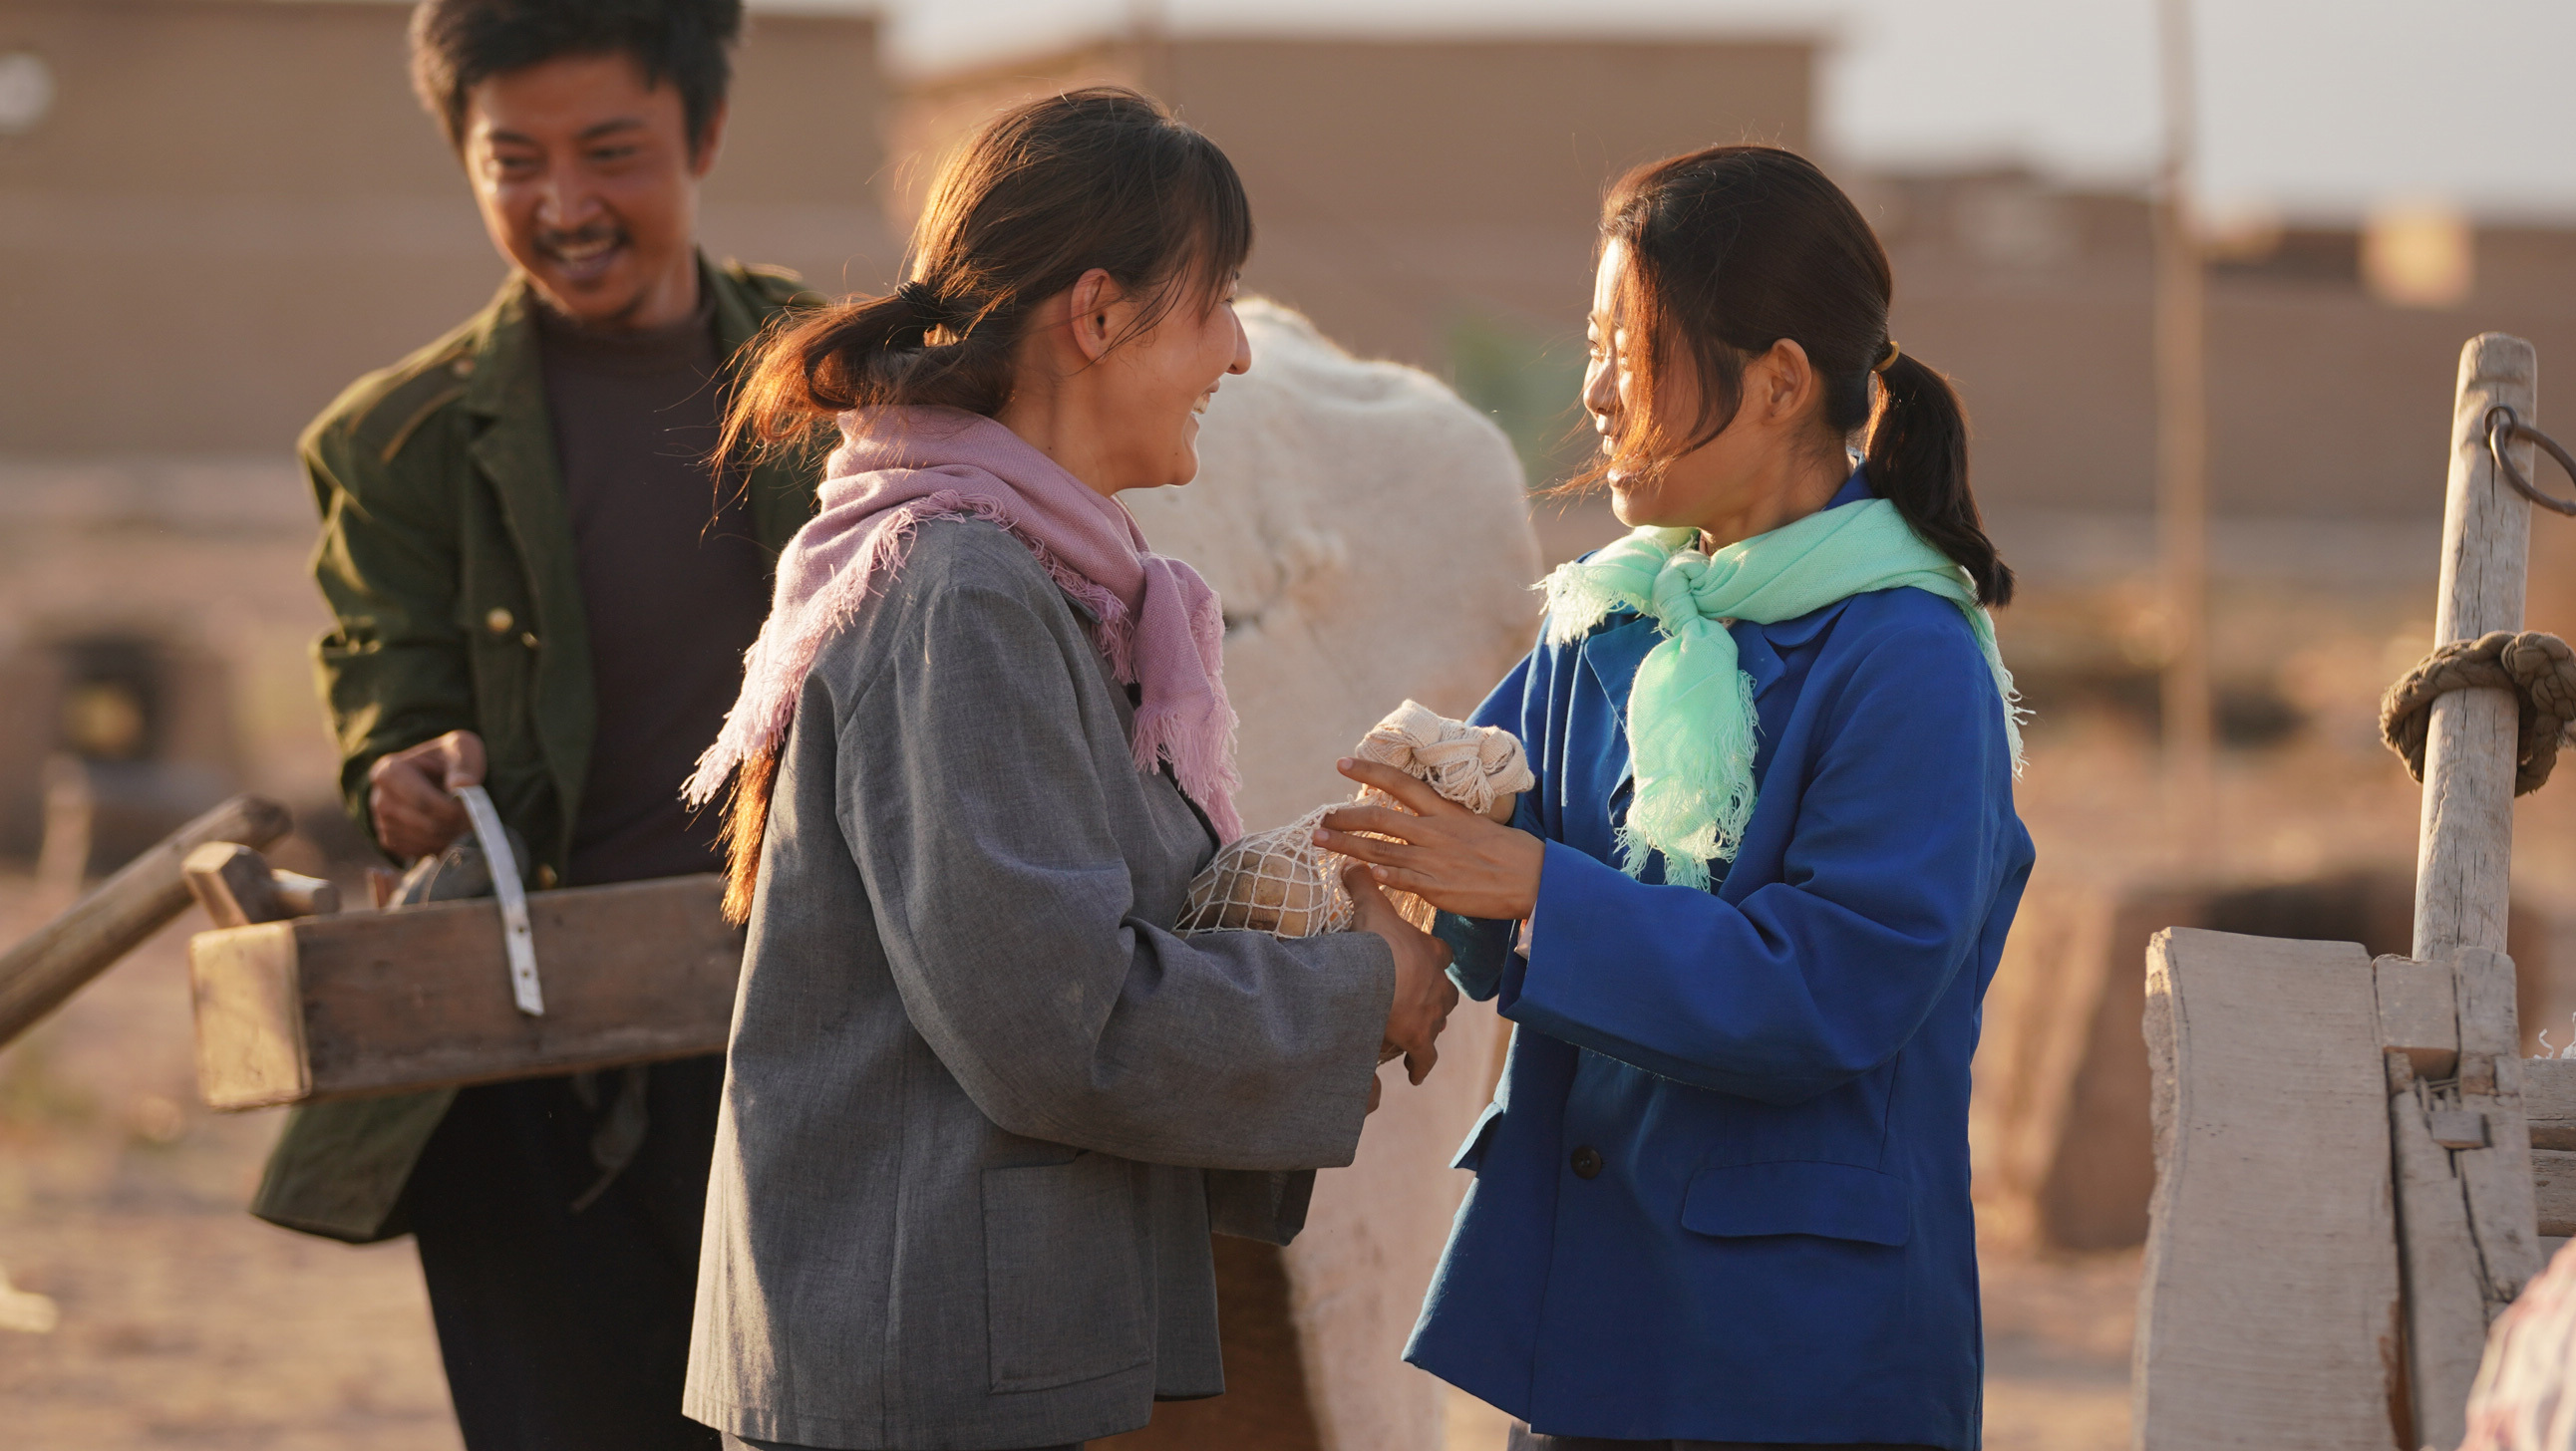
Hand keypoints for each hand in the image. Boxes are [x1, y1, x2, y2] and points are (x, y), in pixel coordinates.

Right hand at [367, 730, 485, 860]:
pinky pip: (420, 853)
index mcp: (389, 771)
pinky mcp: (390, 841)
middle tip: (475, 818)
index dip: (453, 809)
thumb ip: (464, 764)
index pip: (424, 801)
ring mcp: (382, 822)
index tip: (472, 808)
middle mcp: (379, 799)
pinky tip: (451, 831)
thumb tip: (462, 785)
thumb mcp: (461, 749)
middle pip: (426, 825)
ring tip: (465, 822)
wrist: (437, 776)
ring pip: (425, 842)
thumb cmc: (449, 760)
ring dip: (452, 836)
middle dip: (456, 825)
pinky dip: (441, 846)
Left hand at [1317, 759, 1544, 921]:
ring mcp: (1432, 861)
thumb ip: (1443, 816)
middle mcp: (1433, 832)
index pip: (1399, 783)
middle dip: (1343, 816)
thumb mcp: (1474, 820)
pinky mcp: (1434, 888)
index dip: (1368, 771)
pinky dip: (1376, 875)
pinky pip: (1397, 880)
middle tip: (1319, 816)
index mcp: (1443, 810)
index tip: (1342, 763)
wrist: (1531, 879)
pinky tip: (1356, 873)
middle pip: (1378, 818)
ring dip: (1344, 845)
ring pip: (1378, 850)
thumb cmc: (1507, 849)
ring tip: (1319, 840)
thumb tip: (1420, 810)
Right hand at [1347, 862, 1455, 1085]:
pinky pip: (1424, 1057)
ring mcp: (1430, 1014)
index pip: (1441, 954)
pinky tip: (1415, 1074)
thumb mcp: (1371, 908)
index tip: (1426, 962)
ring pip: (1438, 1023)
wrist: (1378, 977)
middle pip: (1445, 993)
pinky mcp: (1419, 1039)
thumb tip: (1351, 862)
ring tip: (1414, 1036)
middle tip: (1421, 1003)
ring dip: (1428, 1028)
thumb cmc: (1378, 942)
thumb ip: (1363, 885)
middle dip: (1435, 998)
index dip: (1433, 958)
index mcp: (1430, 952)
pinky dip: (1421, 1065)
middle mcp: (1437, 984)